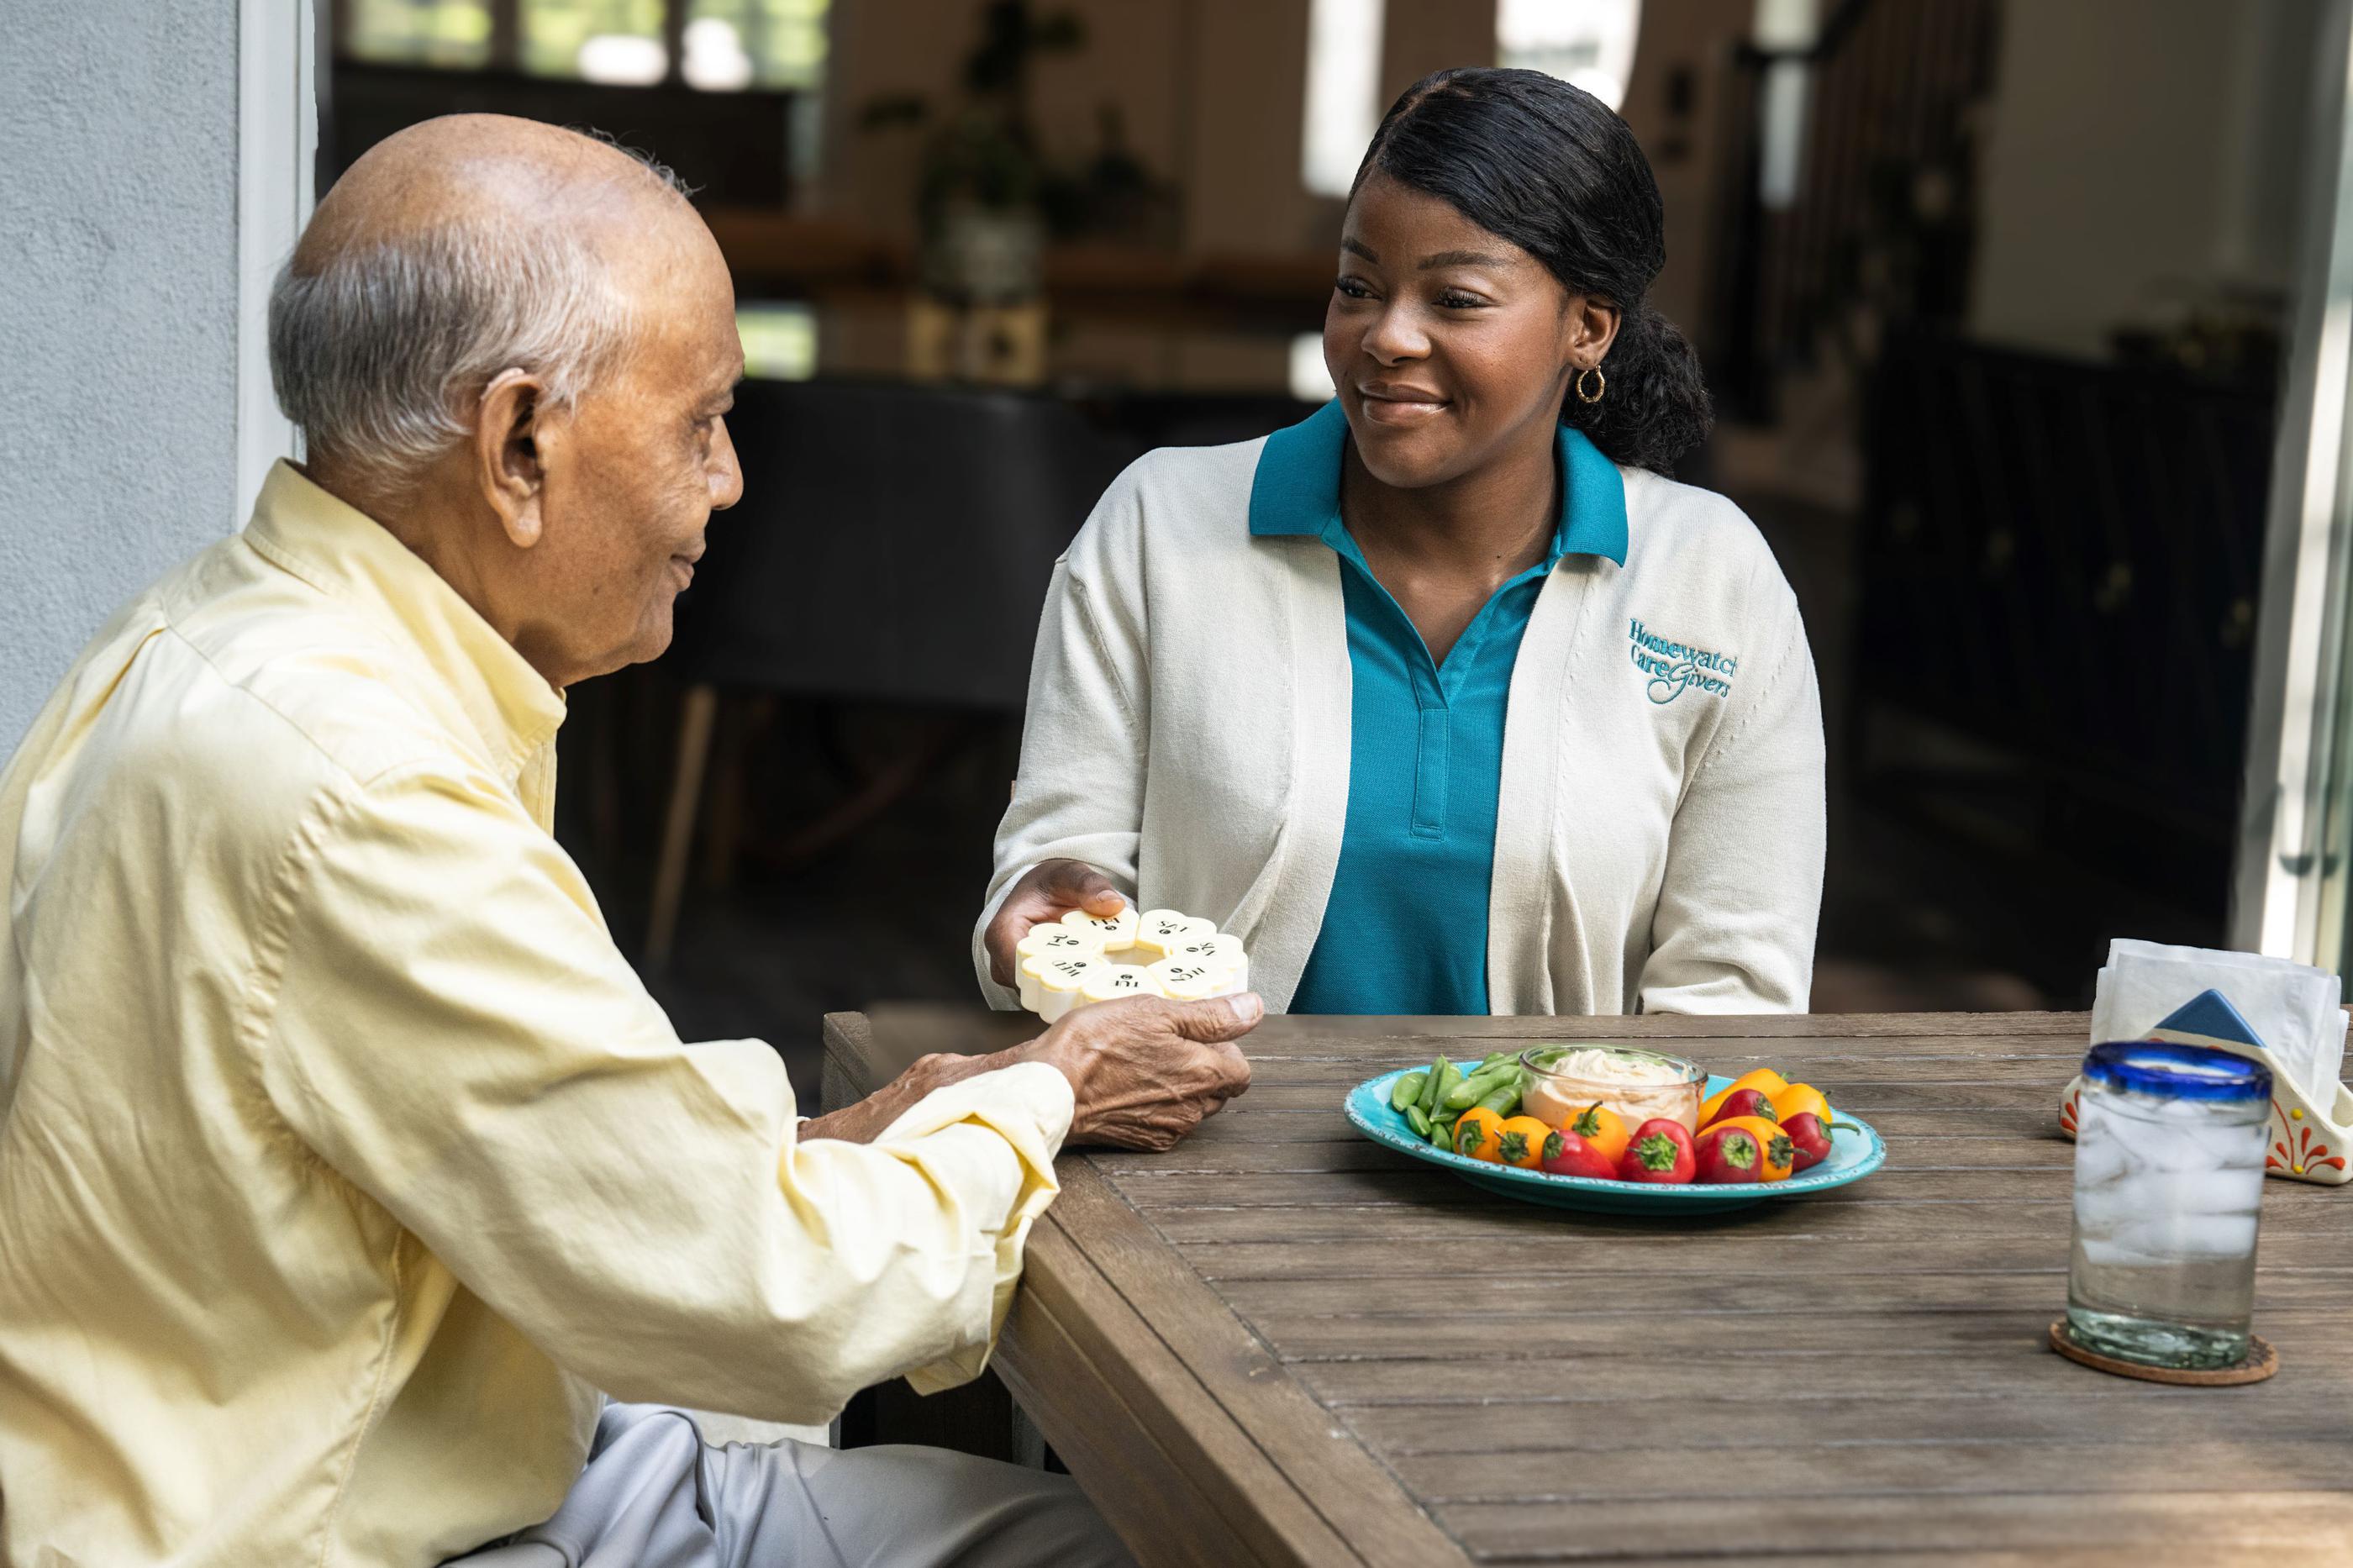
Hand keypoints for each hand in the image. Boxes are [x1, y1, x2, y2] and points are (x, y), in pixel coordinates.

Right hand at [984, 859, 1127, 986]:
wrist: (1045, 892)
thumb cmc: (1052, 883)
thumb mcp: (1071, 874)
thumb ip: (1090, 886)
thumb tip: (1112, 904)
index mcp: (1003, 933)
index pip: (1022, 969)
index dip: (1054, 978)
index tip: (1091, 977)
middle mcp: (1002, 961)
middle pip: (1034, 991)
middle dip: (1070, 991)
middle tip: (1107, 986)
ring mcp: (1015, 978)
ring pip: (1043, 999)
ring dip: (1073, 995)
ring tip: (1106, 987)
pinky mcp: (1029, 987)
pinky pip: (1050, 997)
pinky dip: (1072, 993)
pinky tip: (1098, 988)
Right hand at [1016, 993, 1259, 1151]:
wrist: (1051, 1090)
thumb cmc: (1096, 1047)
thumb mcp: (1156, 1012)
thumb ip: (1211, 1014)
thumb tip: (1252, 1008)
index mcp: (1204, 1074)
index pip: (1242, 1069)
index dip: (1223, 1047)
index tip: (1196, 1034)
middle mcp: (1193, 1109)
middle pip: (1219, 1089)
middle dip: (1203, 1067)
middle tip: (1165, 1043)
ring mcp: (1169, 1128)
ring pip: (1193, 1106)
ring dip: (1179, 1087)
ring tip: (1143, 1061)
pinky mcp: (1144, 1141)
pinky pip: (1166, 1122)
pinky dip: (1156, 1105)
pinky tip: (1129, 1084)